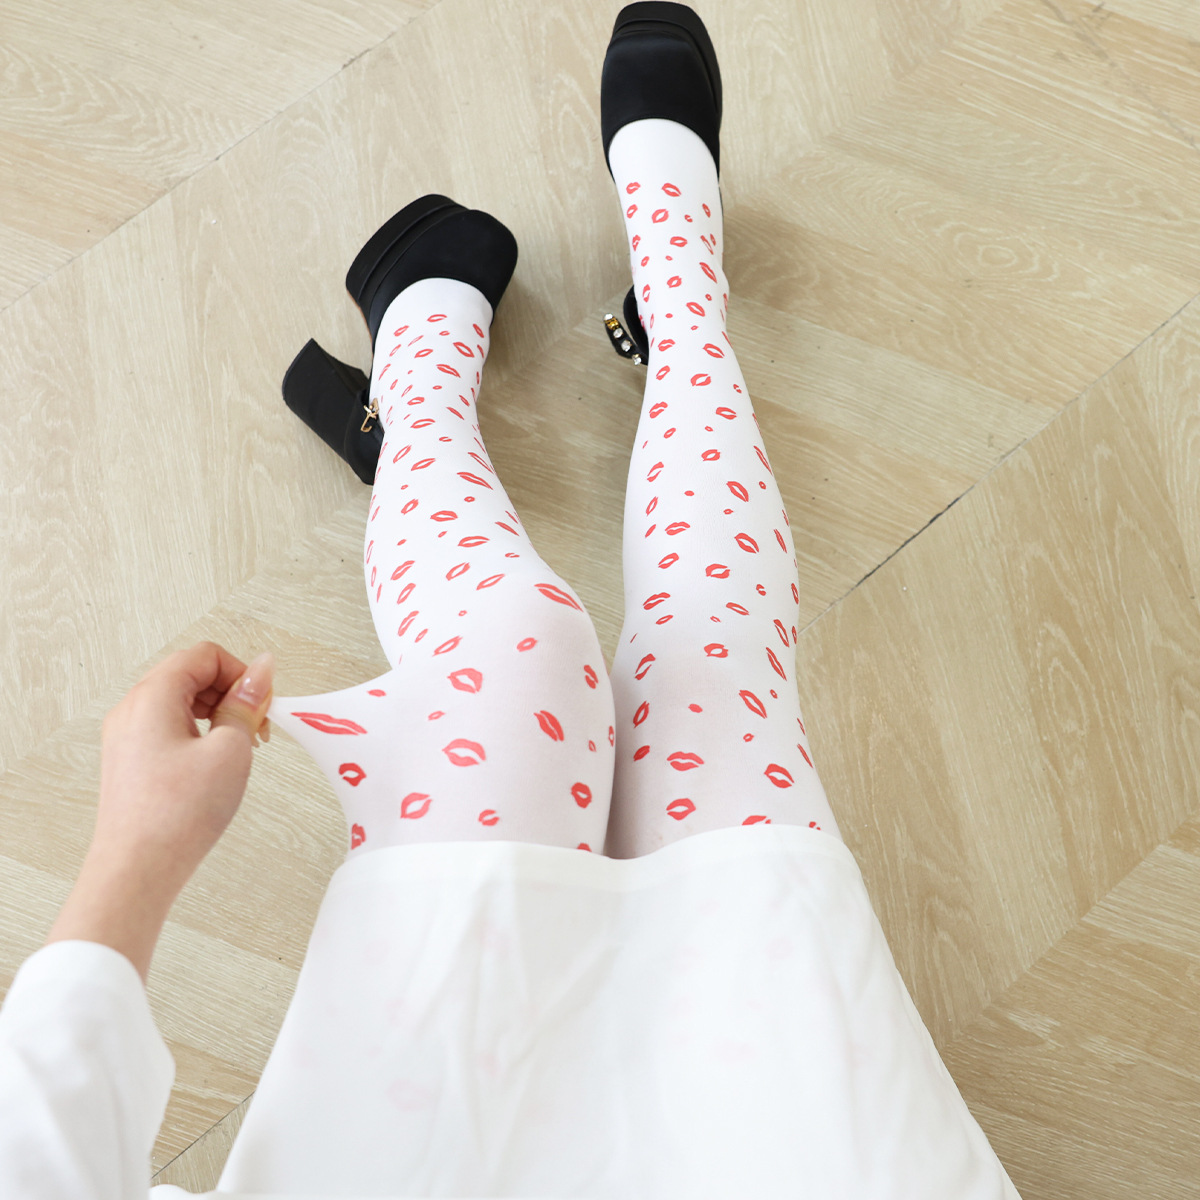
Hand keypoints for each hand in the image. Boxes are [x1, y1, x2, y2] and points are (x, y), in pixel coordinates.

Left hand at [92, 640, 275, 890]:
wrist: (136, 870)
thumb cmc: (177, 815)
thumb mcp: (230, 749)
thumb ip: (246, 703)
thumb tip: (261, 670)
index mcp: (152, 696)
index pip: (205, 655)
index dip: (242, 673)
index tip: (262, 703)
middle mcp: (132, 710)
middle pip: (191, 674)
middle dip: (231, 694)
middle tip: (257, 728)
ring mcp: (126, 738)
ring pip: (181, 702)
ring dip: (218, 715)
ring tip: (239, 750)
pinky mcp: (130, 762)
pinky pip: (169, 729)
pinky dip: (199, 735)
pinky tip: (216, 766)